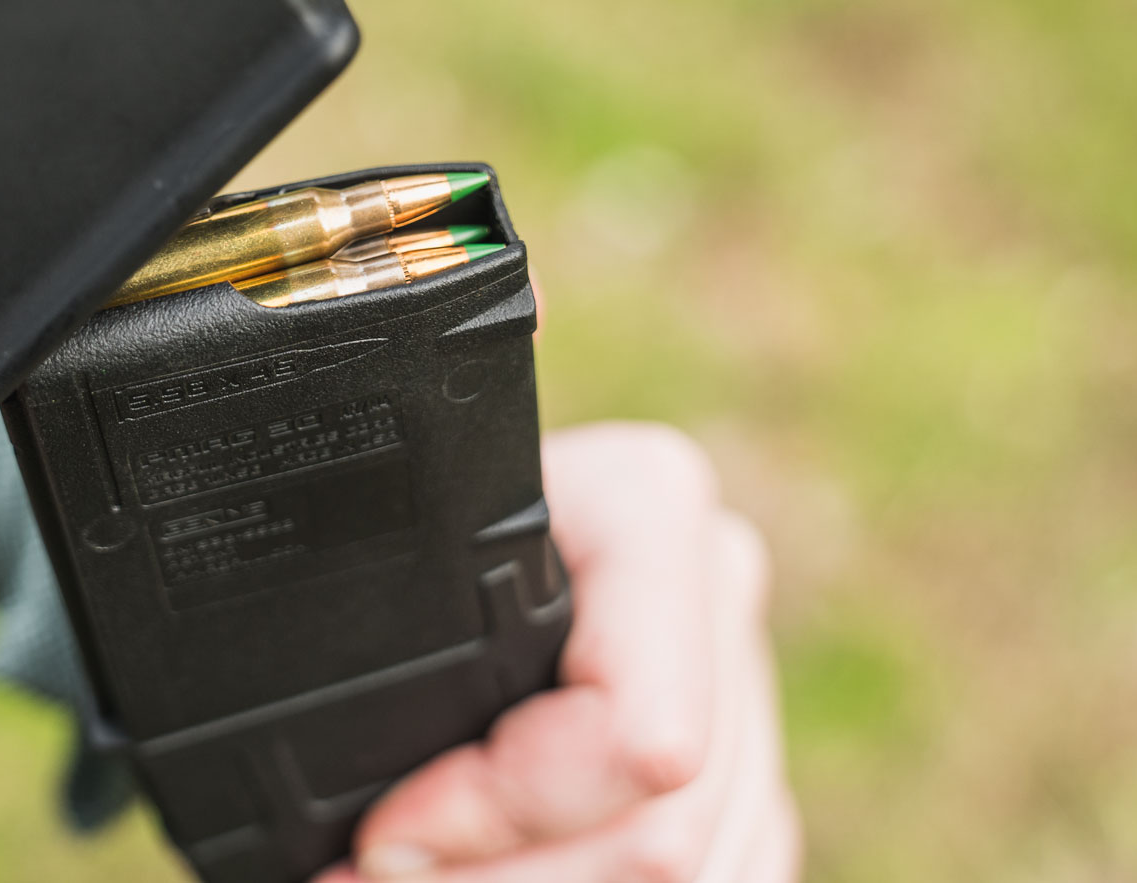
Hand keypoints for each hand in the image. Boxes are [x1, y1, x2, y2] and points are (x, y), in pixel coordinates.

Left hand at [318, 423, 798, 882]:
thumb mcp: (384, 514)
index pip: (643, 738)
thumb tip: (525, 309)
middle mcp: (720, 592)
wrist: (432, 568)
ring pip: (695, 876)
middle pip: (663, 836)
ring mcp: (750, 696)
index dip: (503, 811)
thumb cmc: (389, 541)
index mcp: (649, 506)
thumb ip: (422, 464)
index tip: (383, 837)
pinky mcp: (754, 783)